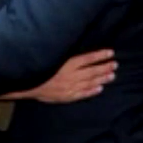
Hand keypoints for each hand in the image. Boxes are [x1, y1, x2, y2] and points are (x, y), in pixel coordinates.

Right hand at [0, 49, 115, 102]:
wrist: (27, 84)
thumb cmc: (39, 67)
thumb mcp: (53, 56)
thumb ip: (65, 53)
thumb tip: (77, 46)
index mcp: (67, 63)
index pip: (88, 58)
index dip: (100, 55)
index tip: (110, 52)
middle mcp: (71, 75)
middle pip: (92, 71)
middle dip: (105, 67)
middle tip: (115, 64)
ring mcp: (70, 87)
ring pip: (89, 82)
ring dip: (102, 79)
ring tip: (112, 75)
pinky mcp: (67, 96)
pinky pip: (82, 94)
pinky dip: (91, 91)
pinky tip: (100, 89)